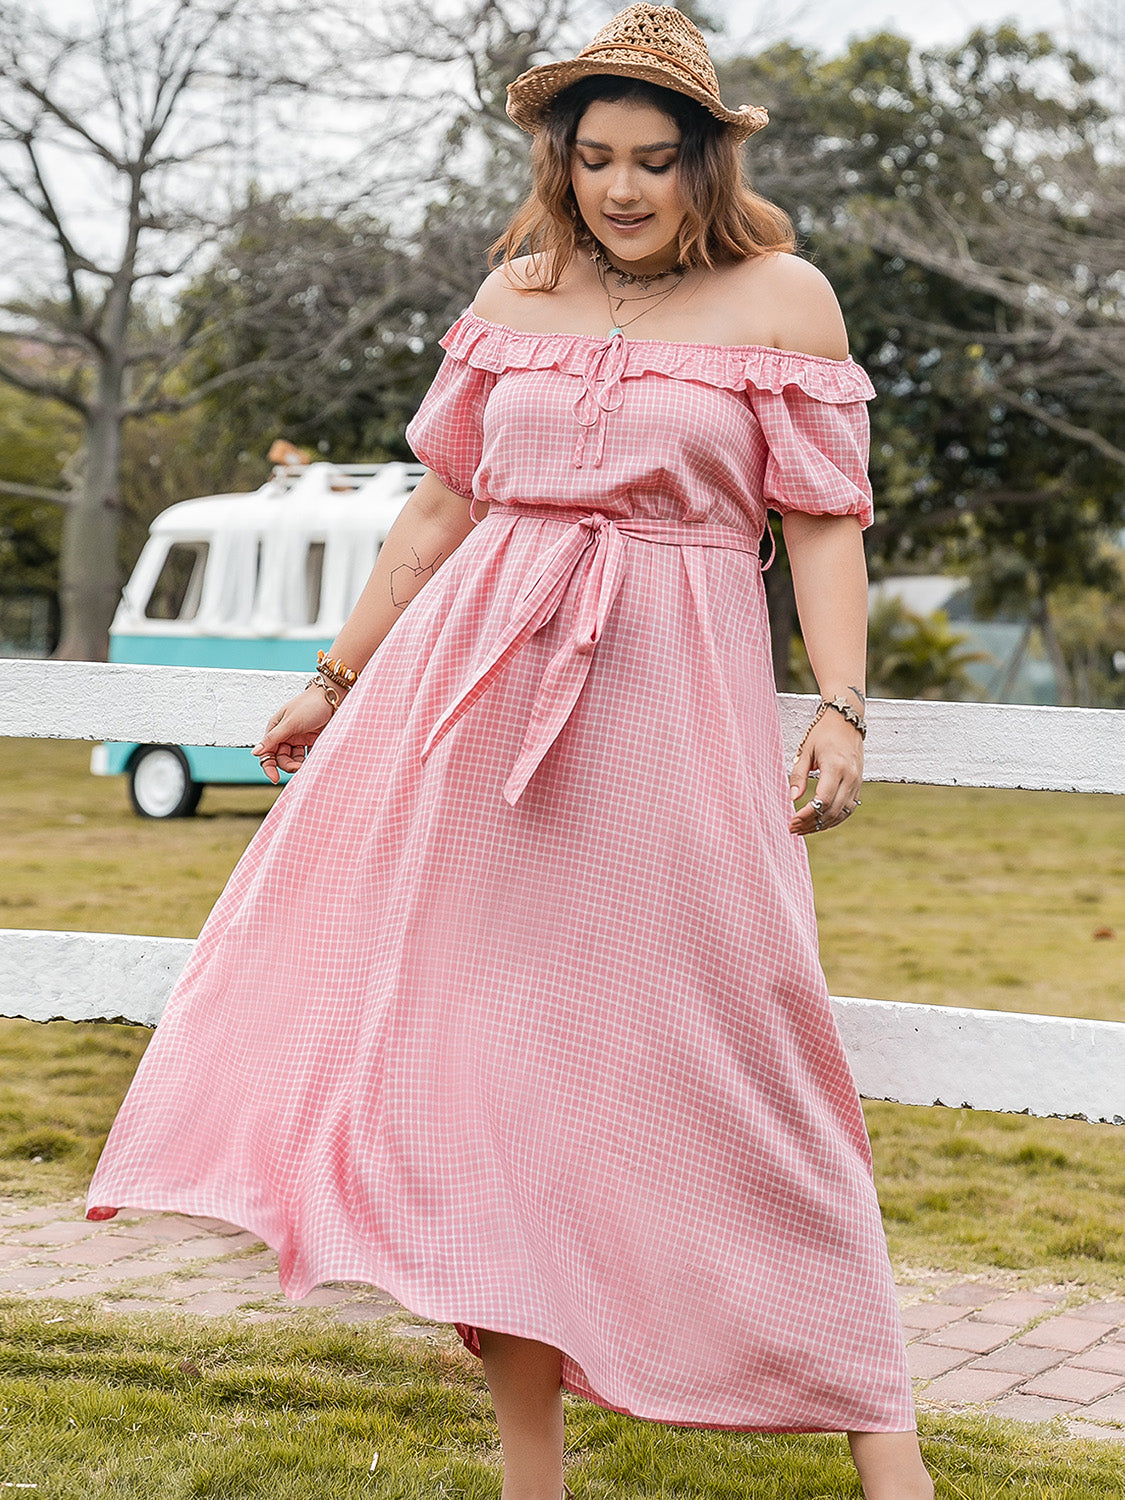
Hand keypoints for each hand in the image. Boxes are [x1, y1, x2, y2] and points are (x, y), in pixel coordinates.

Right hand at [251, 686, 334, 783]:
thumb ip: (273, 739)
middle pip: (282, 758)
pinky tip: (315, 760)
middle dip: (288, 764)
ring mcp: (300, 738)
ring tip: (307, 764)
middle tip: (299, 767)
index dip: (269, 766)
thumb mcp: (290, 722)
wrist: (334, 696)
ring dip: (299, 763)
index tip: (275, 779)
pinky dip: (311, 760)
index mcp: (276, 728)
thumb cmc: (310, 704)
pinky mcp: (314, 740)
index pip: (268, 752)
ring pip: (295, 758)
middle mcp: (286, 734)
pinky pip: (309, 755)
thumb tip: (255, 753)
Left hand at [789, 712, 863, 835]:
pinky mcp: (859, 785)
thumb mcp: (805, 750)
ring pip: (842, 814)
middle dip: (811, 823)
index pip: (823, 800)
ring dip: (822, 825)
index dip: (807, 814)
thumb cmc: (822, 733)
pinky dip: (834, 819)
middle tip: (793, 829)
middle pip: (832, 810)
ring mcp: (857, 782)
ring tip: (803, 829)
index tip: (792, 821)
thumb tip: (792, 798)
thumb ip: (798, 775)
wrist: (847, 721)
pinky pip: (849, 809)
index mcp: (835, 767)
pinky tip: (819, 823)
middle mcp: (849, 777)